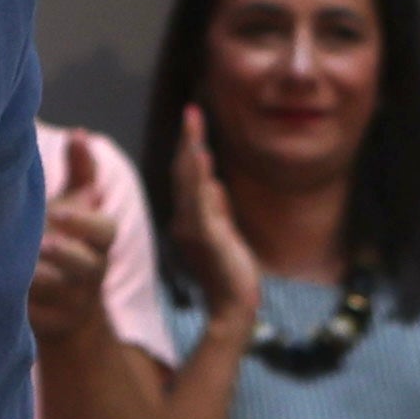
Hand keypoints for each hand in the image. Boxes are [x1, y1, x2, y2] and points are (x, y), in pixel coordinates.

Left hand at [27, 132, 121, 347]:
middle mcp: (90, 275)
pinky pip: (33, 319)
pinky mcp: (50, 327)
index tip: (58, 213)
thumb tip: (79, 133)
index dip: (84, 223)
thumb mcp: (76, 208)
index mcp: (99, 244)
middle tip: (40, 244)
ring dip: (36, 281)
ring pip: (57, 294)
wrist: (67, 309)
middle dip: (65, 255)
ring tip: (14, 269)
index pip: (105, 232)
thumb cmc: (68, 242)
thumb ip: (81, 172)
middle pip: (86, 266)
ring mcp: (71, 304)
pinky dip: (16, 306)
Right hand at [163, 103, 261, 319]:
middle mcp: (185, 220)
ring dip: (191, 151)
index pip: (187, 177)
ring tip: (194, 123)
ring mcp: (194, 229)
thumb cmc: (229, 274)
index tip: (194, 118)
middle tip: (192, 110)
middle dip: (188, 140)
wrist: (235, 307)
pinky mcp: (208, 239)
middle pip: (184, 173)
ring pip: (190, 184)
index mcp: (189, 218)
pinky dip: (199, 179)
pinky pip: (201, 203)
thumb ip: (217, 209)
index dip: (189, 147)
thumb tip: (214, 184)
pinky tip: (202, 157)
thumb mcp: (224, 234)